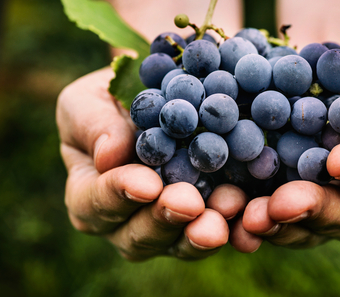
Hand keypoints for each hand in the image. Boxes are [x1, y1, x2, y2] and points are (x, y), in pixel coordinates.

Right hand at [56, 68, 245, 260]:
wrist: (158, 98)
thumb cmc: (114, 100)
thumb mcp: (90, 100)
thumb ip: (93, 126)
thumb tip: (109, 156)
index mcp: (89, 195)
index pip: (95, 203)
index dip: (119, 195)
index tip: (147, 183)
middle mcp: (126, 221)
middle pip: (140, 235)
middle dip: (166, 219)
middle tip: (190, 203)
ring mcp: (168, 227)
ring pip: (181, 242)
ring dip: (204, 230)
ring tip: (227, 207)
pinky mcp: (205, 220)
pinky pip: (221, 231)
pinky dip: (236, 226)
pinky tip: (251, 214)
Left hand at [231, 57, 339, 251]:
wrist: (325, 68)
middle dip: (311, 209)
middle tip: (282, 203)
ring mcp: (316, 208)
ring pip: (299, 226)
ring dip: (271, 223)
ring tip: (247, 216)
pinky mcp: (277, 202)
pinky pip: (264, 217)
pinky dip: (243, 216)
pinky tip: (224, 211)